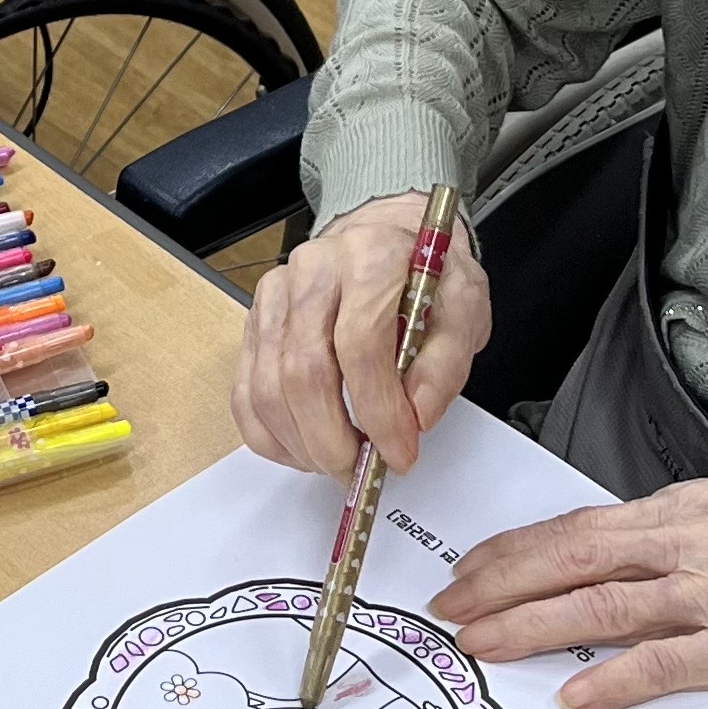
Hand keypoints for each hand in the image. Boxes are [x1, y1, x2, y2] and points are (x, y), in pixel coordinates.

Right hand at [232, 192, 490, 481]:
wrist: (385, 238)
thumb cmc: (425, 276)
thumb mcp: (463, 307)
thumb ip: (445, 362)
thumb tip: (417, 416)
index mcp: (368, 256)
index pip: (359, 342)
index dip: (378, 409)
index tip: (399, 453)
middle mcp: (311, 269)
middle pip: (304, 370)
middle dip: (333, 438)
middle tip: (361, 470)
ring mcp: (274, 295)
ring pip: (268, 387)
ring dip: (302, 443)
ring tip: (337, 462)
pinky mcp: (254, 321)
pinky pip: (245, 392)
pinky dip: (270, 435)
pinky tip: (303, 449)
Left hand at [432, 480, 707, 708]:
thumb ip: (667, 541)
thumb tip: (602, 560)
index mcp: (678, 513)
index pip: (573, 529)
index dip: (512, 551)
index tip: (467, 570)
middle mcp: (685, 548)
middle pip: (569, 561)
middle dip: (500, 585)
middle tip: (450, 610)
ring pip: (600, 609)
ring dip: (532, 627)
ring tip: (483, 645)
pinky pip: (666, 664)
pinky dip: (614, 681)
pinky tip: (574, 696)